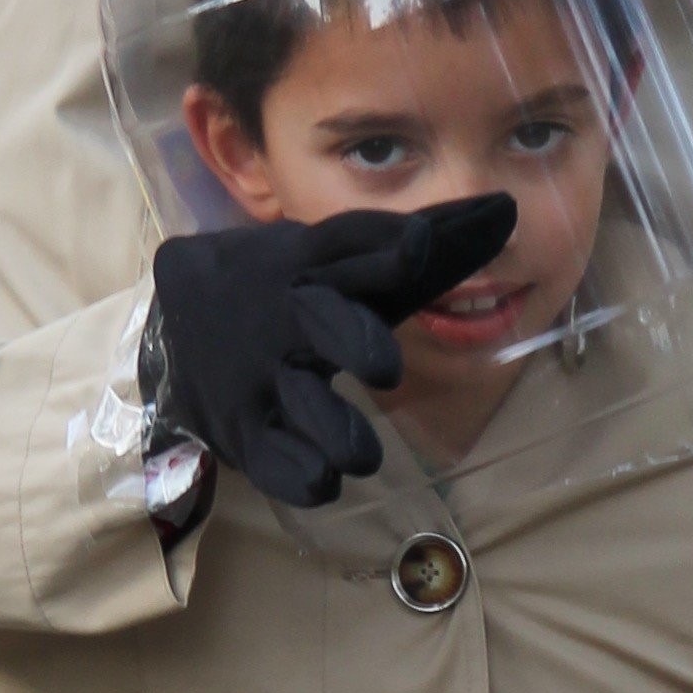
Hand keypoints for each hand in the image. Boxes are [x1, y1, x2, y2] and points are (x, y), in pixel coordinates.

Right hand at [140, 195, 515, 508]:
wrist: (188, 322)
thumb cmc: (303, 290)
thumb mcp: (353, 263)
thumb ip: (432, 242)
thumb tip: (504, 210)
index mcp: (314, 262)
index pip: (349, 244)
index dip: (383, 244)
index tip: (420, 246)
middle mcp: (287, 313)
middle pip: (321, 320)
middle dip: (353, 340)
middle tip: (386, 371)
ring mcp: (262, 374)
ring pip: (300, 403)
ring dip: (332, 429)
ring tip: (362, 455)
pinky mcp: (246, 429)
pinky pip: (273, 460)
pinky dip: (299, 475)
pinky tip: (326, 482)